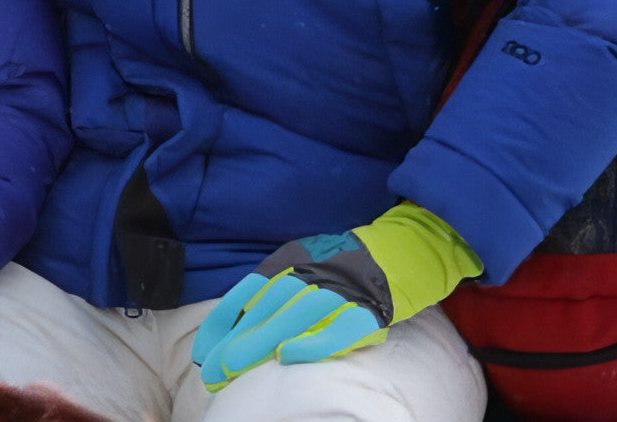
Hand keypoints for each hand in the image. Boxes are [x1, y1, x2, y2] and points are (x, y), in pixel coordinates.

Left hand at [191, 201, 481, 391]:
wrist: (411, 244)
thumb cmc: (354, 261)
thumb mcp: (311, 262)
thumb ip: (281, 285)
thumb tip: (242, 318)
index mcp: (297, 258)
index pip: (253, 289)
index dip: (227, 319)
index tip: (204, 350)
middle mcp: (315, 270)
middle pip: (269, 308)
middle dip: (237, 341)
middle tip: (213, 370)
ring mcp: (343, 288)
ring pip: (295, 317)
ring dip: (262, 342)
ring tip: (235, 367)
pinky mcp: (371, 307)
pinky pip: (339, 328)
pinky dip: (313, 343)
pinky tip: (289, 358)